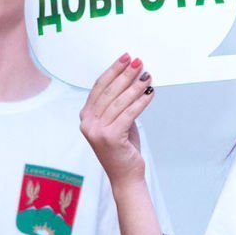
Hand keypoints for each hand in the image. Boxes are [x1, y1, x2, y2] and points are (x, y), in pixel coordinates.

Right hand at [80, 54, 152, 186]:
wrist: (124, 176)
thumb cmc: (122, 149)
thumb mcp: (116, 122)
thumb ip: (117, 105)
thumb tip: (131, 79)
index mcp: (85, 116)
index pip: (99, 87)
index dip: (113, 70)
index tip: (125, 58)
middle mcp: (87, 122)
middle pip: (109, 91)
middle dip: (125, 74)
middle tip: (138, 62)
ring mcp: (97, 130)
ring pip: (120, 101)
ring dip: (135, 86)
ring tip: (147, 76)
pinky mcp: (110, 137)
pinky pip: (129, 113)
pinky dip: (141, 101)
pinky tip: (150, 93)